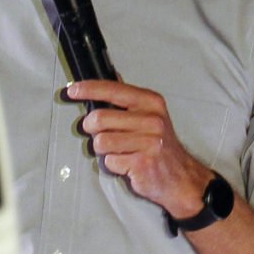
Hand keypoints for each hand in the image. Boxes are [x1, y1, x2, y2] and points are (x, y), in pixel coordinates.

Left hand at [70, 79, 212, 216]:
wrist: (181, 177)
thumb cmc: (160, 145)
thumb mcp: (151, 114)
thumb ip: (129, 98)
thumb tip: (110, 76)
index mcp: (151, 102)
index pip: (112, 90)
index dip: (88, 89)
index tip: (72, 90)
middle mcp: (152, 120)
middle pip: (99, 118)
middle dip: (91, 128)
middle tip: (98, 133)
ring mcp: (148, 142)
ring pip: (101, 142)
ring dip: (103, 149)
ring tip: (118, 151)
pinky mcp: (142, 163)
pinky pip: (110, 161)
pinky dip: (113, 165)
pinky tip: (127, 164)